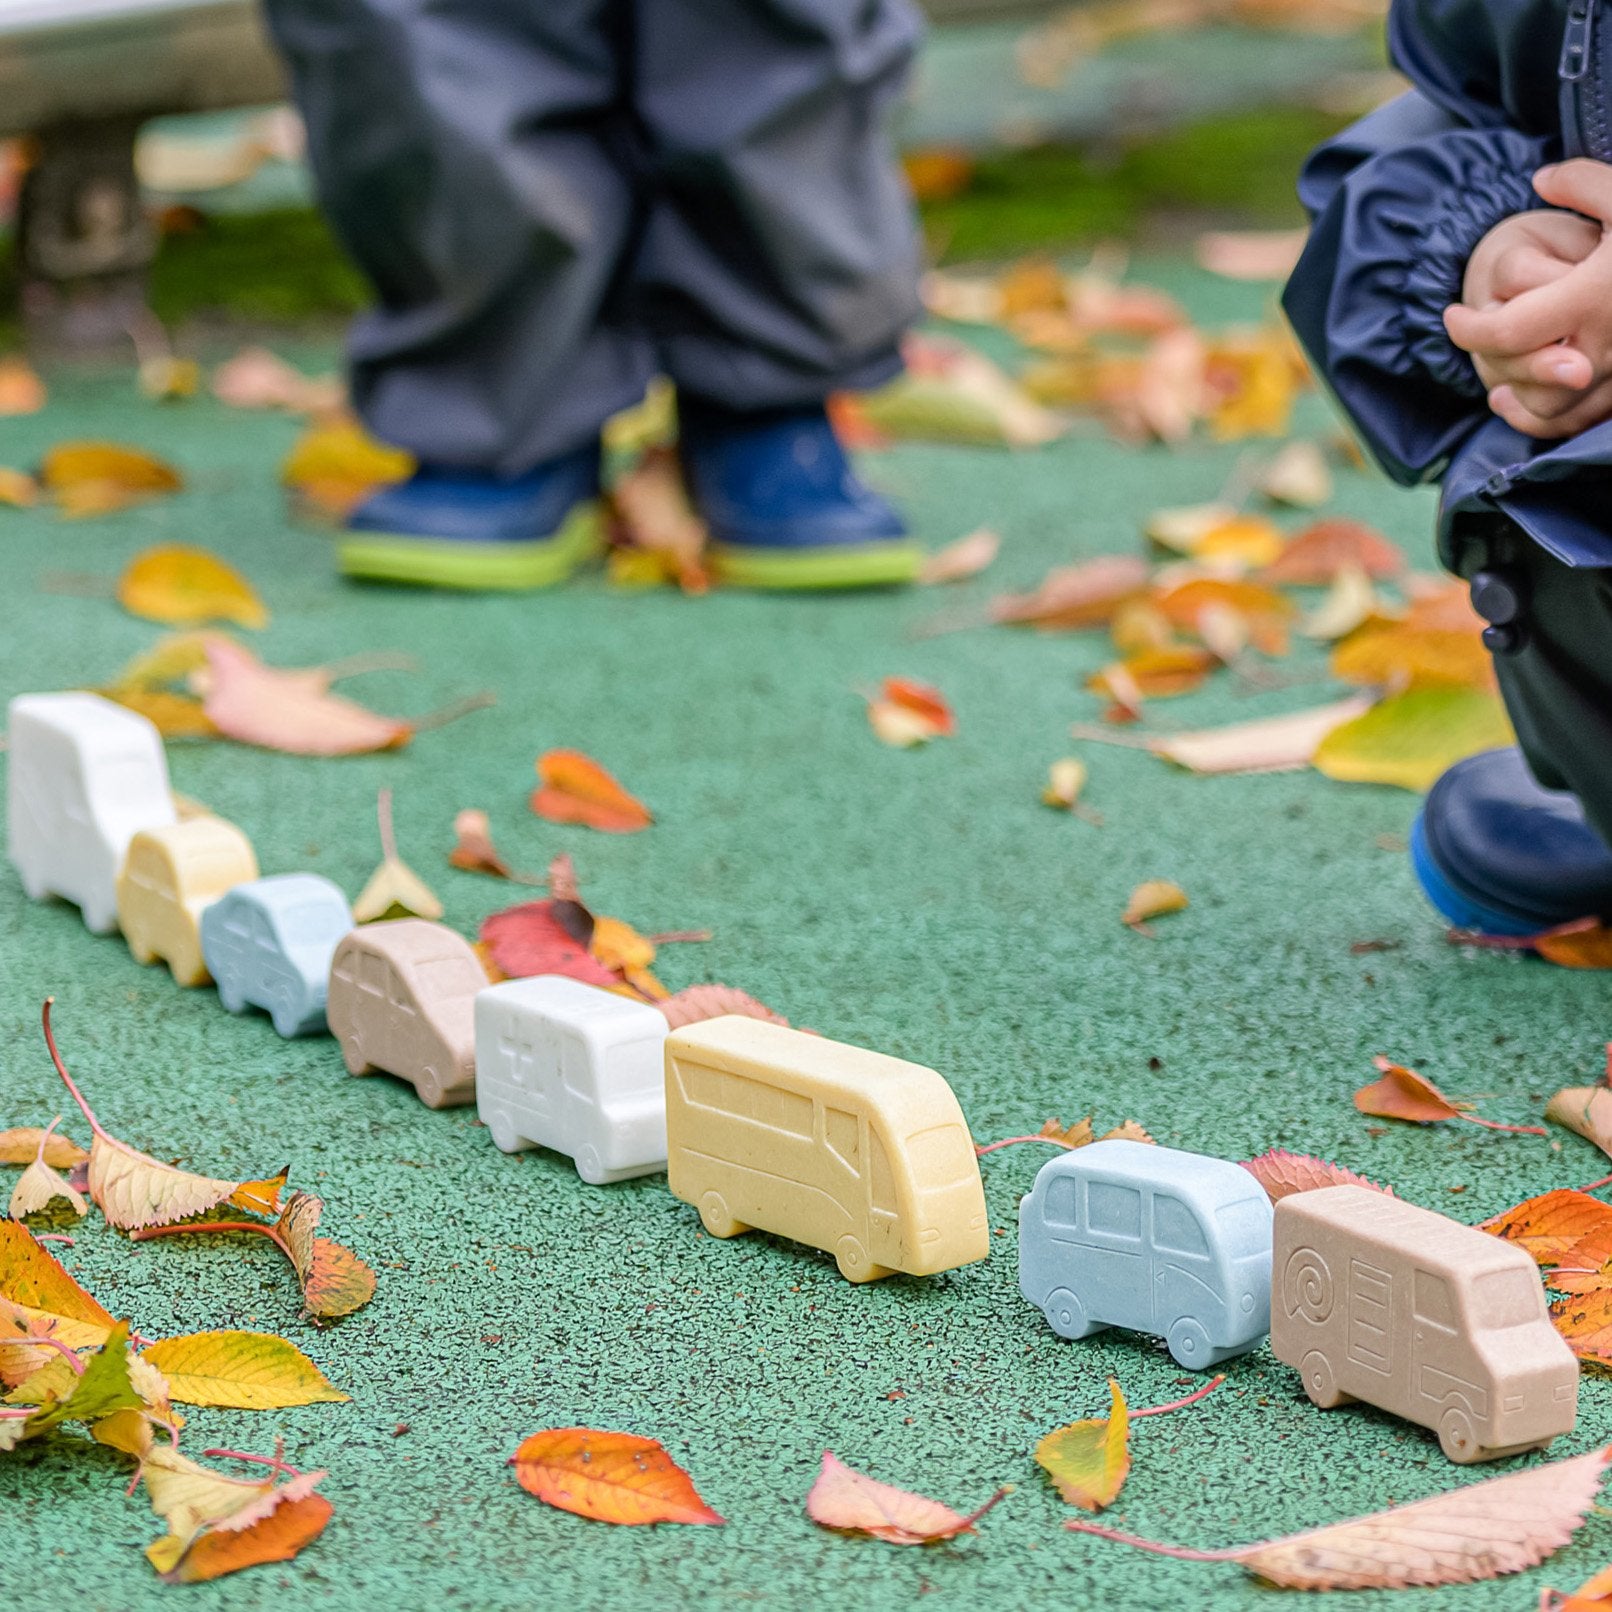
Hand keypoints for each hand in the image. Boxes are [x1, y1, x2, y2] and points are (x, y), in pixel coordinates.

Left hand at [1444, 162, 1611, 436]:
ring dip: (1515, 394)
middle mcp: (1606, 343)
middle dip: (1487, 356)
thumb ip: (1585, 182)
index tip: (1451, 315)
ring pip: (1549, 407)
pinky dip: (1545, 418)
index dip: (1468, 329)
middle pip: (1521, 372)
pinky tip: (1521, 398)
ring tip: (1495, 379)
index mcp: (1595, 296)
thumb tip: (1540, 179)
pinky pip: (1580, 420)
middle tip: (1470, 334)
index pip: (1507, 330)